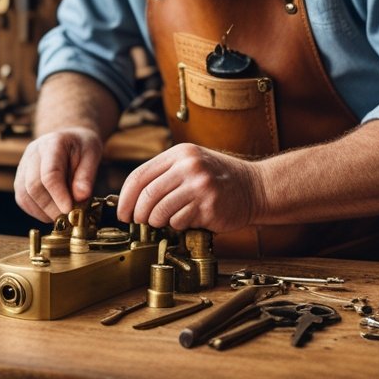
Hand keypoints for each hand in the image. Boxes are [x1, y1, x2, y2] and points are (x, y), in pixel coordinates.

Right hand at [14, 128, 103, 221]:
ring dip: (42, 211)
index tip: (70, 210)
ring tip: (61, 217)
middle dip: (50, 207)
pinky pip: (22, 199)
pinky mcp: (20, 177)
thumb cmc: (82, 146)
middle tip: (68, 218)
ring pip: (23, 194)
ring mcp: (23, 165)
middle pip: (33, 186)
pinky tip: (50, 213)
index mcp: (53, 144)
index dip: (58, 195)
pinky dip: (35, 211)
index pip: (50, 173)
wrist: (69, 139)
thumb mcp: (92, 154)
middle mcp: (33, 153)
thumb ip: (87, 175)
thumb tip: (80, 197)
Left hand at [116, 143, 262, 233]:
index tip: (123, 213)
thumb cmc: (218, 179)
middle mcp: (188, 166)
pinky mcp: (208, 206)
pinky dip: (178, 225)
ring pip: (160, 211)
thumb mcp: (191, 164)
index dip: (125, 198)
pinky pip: (179, 221)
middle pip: (146, 196)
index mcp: (179, 153)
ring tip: (165, 221)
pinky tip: (188, 220)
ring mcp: (199, 186)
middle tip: (140, 222)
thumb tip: (132, 199)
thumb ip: (165, 175)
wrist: (255, 187)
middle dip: (139, 214)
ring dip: (157, 222)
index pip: (139, 176)